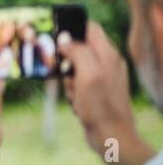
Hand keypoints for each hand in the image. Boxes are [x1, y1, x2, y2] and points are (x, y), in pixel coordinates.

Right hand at [59, 21, 138, 157]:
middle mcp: (107, 63)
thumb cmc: (101, 106)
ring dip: (67, 79)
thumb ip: (78, 51)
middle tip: (65, 73)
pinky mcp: (96, 92)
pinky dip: (72, 91)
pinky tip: (76, 102)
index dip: (72, 28)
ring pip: (74, 67)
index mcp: (108, 54)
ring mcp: (102, 78)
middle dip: (66, 60)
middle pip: (78, 48)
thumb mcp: (87, 74)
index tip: (55, 35)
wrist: (111, 137)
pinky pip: (76, 83)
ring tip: (73, 92)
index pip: (90, 28)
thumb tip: (65, 40)